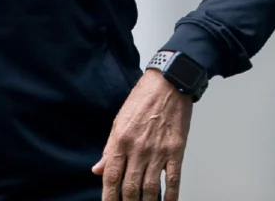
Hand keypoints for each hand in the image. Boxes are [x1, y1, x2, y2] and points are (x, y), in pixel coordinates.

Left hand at [94, 69, 192, 200]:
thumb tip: (98, 170)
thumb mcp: (119, 121)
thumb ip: (109, 149)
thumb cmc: (143, 100)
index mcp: (121, 140)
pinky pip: (173, 180)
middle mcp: (138, 148)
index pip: (112, 176)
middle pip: (130, 186)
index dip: (109, 196)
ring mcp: (158, 151)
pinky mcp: (176, 151)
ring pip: (150, 187)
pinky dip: (170, 196)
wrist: (169, 84)